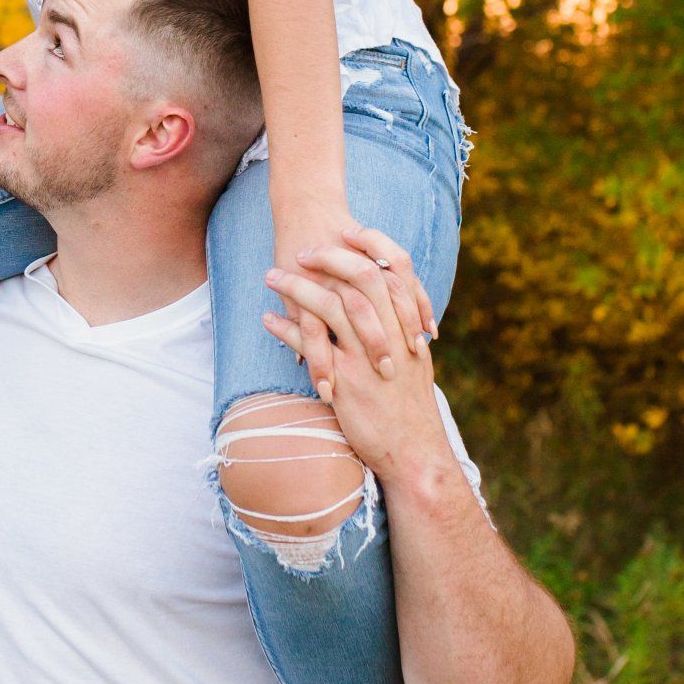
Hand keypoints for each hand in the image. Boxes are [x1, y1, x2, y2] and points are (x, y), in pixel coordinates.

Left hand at [262, 229, 443, 480]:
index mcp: (408, 325)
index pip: (395, 267)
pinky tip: (268, 320)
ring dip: (298, 288)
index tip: (345, 231)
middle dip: (329, 257)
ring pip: (331, 306)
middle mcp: (391, 335)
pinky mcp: (346, 382)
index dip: (370, 243)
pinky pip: (311, 346)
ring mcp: (367, 357)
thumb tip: (391, 311)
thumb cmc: (411, 409)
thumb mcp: (415, 363)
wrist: (415, 452)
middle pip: (360, 277)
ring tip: (272, 277)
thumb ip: (402, 332)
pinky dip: (287, 329)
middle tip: (302, 250)